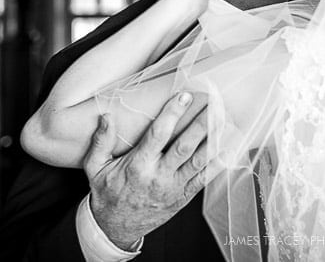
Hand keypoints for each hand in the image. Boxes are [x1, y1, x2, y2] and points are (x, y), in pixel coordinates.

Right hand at [83, 92, 221, 248]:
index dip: (172, 114)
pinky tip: (228, 149)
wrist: (116, 228)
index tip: (183, 96)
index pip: (158, 134)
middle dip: (201, 122)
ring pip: (199, 161)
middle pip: (185, 146)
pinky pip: (204, 179)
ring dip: (213, 139)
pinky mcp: (183, 196)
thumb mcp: (96, 168)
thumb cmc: (107, 194)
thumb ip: (101, 142)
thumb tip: (106, 117)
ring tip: (223, 120)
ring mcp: (173, 187)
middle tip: (214, 103)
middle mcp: (158, 176)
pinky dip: (218, 164)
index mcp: (138, 165)